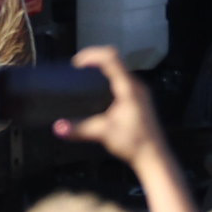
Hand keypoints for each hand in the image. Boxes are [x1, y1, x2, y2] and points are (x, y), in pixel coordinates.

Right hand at [64, 46, 175, 168]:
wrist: (154, 157)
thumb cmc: (135, 143)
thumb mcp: (104, 133)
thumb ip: (79, 129)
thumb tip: (58, 127)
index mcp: (129, 88)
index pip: (111, 58)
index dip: (92, 55)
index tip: (77, 62)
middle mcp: (136, 86)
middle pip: (115, 60)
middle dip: (94, 60)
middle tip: (77, 68)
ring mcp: (139, 92)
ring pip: (119, 69)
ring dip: (101, 69)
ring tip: (85, 76)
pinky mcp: (139, 99)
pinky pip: (122, 79)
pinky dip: (108, 78)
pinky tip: (99, 91)